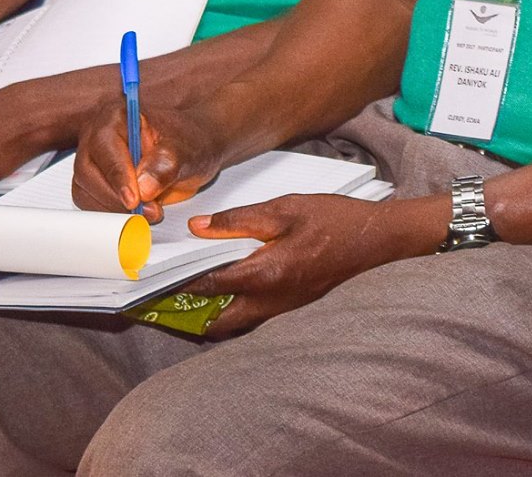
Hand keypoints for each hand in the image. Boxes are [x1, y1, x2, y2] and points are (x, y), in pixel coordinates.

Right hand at [71, 99, 230, 221]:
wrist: (195, 149)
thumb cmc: (189, 139)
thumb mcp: (186, 149)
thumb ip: (165, 164)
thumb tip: (143, 187)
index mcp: (117, 116)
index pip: (105, 146)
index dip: (117, 174)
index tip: (134, 198)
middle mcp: (99, 137)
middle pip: (87, 172)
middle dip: (115, 198)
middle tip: (147, 211)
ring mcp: (95, 161)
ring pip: (85, 192)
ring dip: (113, 210)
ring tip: (149, 212)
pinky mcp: (97, 183)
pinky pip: (92, 204)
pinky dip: (112, 215)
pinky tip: (138, 214)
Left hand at [179, 192, 441, 335]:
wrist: (380, 242)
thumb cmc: (335, 221)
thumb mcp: (286, 208)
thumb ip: (239, 220)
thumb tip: (198, 227)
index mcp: (266, 274)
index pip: (208, 284)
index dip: (177, 281)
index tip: (152, 277)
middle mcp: (271, 302)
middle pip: (216, 321)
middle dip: (187, 312)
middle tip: (164, 294)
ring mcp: (283, 309)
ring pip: (234, 324)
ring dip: (209, 313)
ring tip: (186, 290)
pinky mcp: (292, 307)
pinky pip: (252, 318)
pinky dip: (232, 310)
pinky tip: (224, 287)